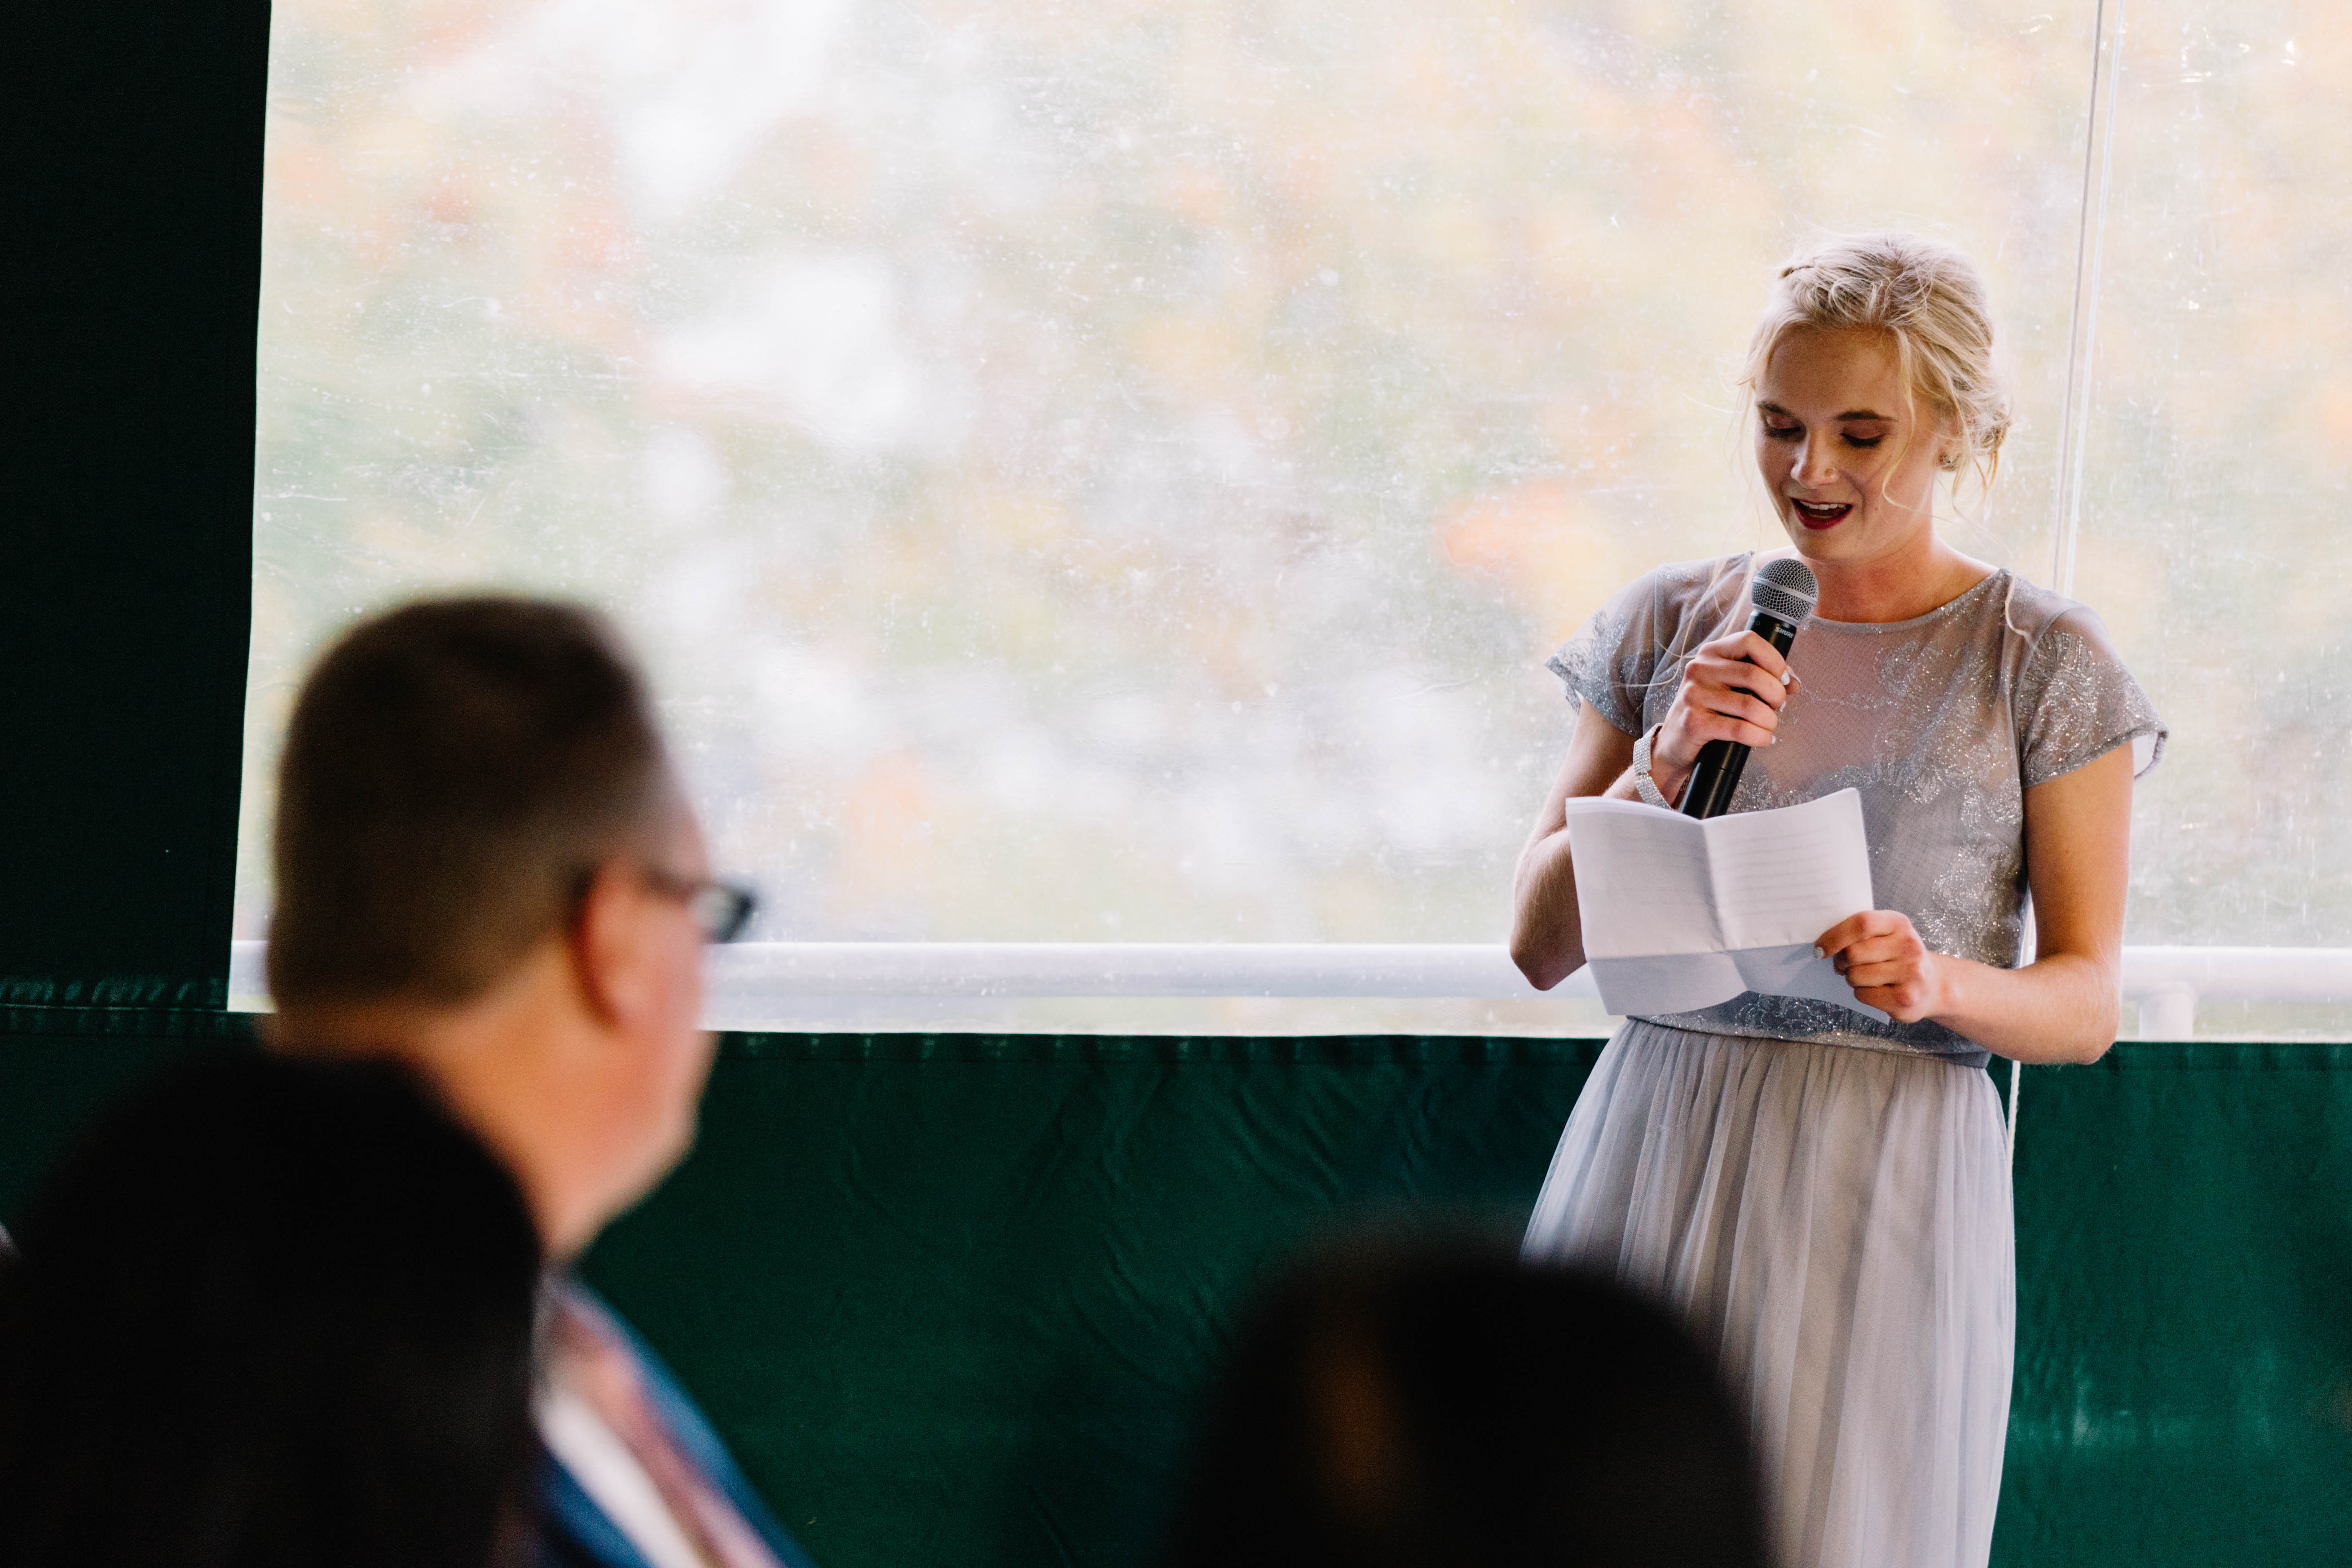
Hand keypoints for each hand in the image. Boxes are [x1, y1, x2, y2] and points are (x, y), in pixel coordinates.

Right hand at [1650, 631, 1799, 802]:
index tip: (1782, 679)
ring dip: (1769, 720)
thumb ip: (1762, 677)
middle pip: (1754, 675)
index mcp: (1711, 653)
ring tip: (1769, 726)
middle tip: (1777, 707)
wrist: (1675, 741)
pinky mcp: (1694, 722)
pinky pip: (1739, 729)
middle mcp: (1699, 669)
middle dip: (1776, 695)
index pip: (1749, 641)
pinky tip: (1763, 739)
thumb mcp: (1730, 686)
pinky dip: (1759, 737)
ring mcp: (1694, 695)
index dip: (1774, 660)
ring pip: (1750, 705)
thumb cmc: (1709, 710)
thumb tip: (1793, 683)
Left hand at [1817, 911, 1947, 1022]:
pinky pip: (1863, 995)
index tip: (1820, 948)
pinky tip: (1877, 989)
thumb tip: (1823, 944)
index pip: (1862, 923)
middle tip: (1845, 964)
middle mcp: (1909, 946)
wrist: (1933, 985)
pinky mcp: (1905, 998)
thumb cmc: (1898, 956)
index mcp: (1899, 924)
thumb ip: (1860, 932)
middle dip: (1841, 961)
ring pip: (1855, 976)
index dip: (1834, 936)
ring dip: (1851, 978)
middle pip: (1853, 953)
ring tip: (1866, 976)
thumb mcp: (1886, 934)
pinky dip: (1862, 993)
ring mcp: (1910, 974)